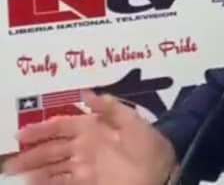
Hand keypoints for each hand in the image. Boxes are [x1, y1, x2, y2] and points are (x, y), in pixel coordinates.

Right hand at [2, 91, 176, 184]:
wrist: (163, 174)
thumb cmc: (150, 146)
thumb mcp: (134, 122)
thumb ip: (110, 108)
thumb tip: (87, 93)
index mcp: (94, 129)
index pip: (61, 126)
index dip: (41, 130)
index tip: (21, 135)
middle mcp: (85, 148)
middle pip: (51, 150)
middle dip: (30, 155)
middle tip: (10, 164)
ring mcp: (85, 168)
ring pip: (52, 169)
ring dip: (34, 172)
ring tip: (16, 174)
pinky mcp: (87, 184)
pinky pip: (62, 184)